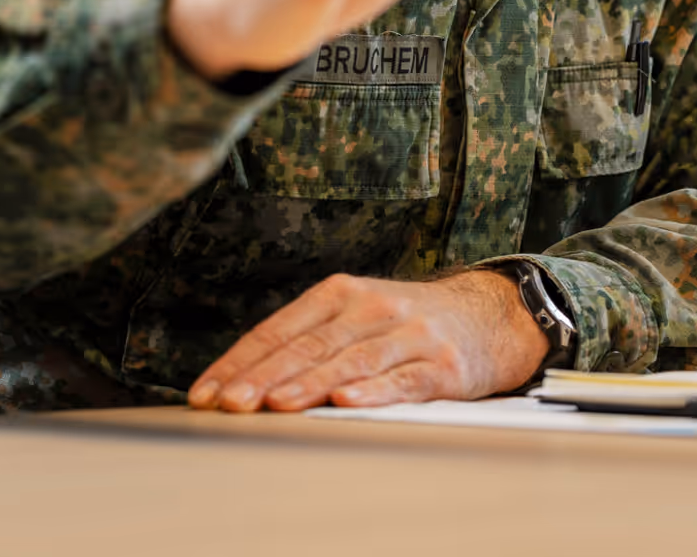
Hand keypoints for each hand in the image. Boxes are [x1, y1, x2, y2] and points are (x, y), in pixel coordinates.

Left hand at [187, 270, 550, 411]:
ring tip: (276, 403)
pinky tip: (347, 401)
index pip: (280, 328)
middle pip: (308, 345)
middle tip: (230, 403)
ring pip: (350, 360)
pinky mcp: (440, 365)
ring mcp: (407, 334)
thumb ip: (311, 340)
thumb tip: (245, 380)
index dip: (241, 361)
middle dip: (263, 377)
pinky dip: (372, 391)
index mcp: (343, 292)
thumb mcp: (359, 314)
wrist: (489, 314)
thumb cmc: (409, 322)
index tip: (208, 392)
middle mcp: (372, 307)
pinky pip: (401, 380)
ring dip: (309, 383)